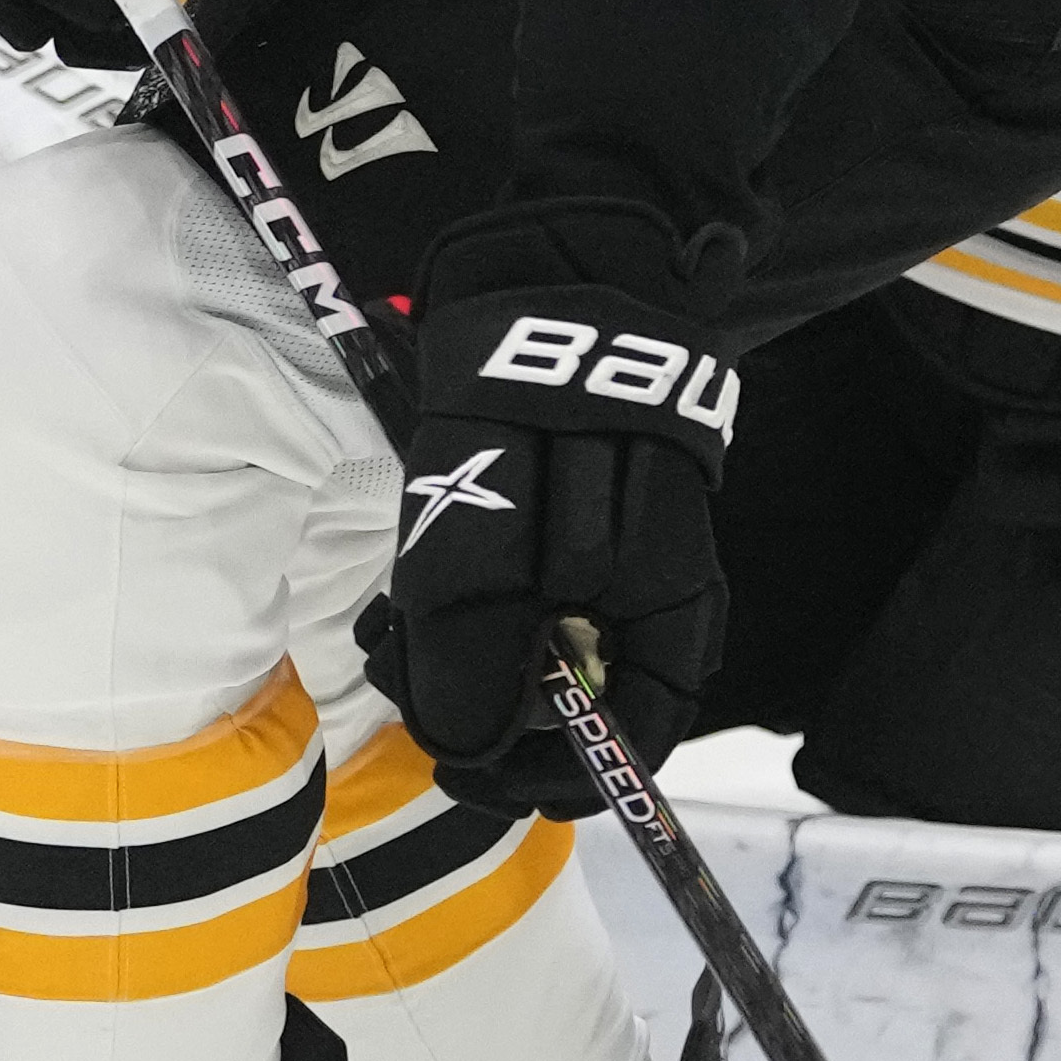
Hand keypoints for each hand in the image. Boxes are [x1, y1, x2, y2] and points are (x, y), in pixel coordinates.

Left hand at [353, 207, 739, 812]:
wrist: (547, 280)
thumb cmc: (531, 409)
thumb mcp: (484, 545)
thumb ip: (476, 660)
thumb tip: (463, 749)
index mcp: (669, 615)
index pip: (631, 746)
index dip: (546, 780)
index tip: (460, 772)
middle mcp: (652, 602)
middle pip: (574, 712)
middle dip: (480, 714)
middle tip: (402, 678)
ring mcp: (612, 565)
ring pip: (535, 662)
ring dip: (458, 664)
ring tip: (392, 628)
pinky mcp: (570, 532)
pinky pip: (522, 605)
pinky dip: (464, 613)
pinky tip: (410, 592)